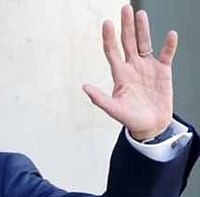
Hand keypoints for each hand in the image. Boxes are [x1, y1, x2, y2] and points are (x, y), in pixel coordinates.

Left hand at [83, 5, 176, 140]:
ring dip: (143, 29)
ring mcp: (147, 68)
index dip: (109, 37)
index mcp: (119, 74)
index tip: (107, 23)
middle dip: (126, 26)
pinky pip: (166, 55)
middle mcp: (132, 67)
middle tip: (125, 8)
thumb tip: (85, 87)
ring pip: (145, 44)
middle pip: (128, 42)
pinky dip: (169, 46)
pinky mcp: (163, 72)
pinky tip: (170, 35)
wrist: (150, 126)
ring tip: (140, 14)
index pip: (112, 51)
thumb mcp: (114, 109)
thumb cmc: (130, 119)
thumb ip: (100, 99)